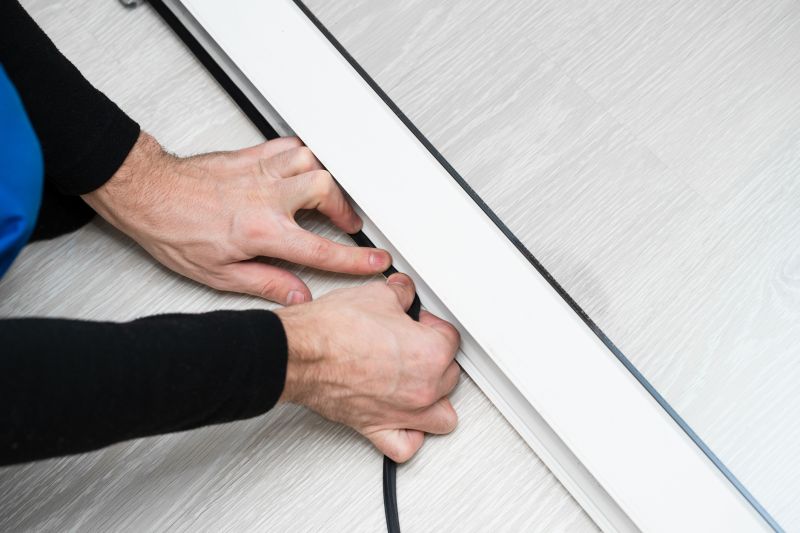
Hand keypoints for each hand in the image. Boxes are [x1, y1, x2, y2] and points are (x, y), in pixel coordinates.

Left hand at [83, 132, 391, 303]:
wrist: (146, 194)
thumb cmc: (174, 232)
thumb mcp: (219, 275)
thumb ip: (266, 284)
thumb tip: (298, 296)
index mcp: (262, 232)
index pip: (321, 249)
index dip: (355, 259)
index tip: (374, 260)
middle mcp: (266, 197)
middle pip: (326, 189)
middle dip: (344, 208)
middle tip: (346, 224)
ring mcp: (259, 172)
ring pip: (311, 161)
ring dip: (325, 178)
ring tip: (326, 196)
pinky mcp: (248, 156)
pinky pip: (287, 146)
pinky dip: (302, 155)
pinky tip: (301, 167)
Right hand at [276, 273, 460, 462]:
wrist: (300, 352)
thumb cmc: (333, 330)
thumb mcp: (376, 295)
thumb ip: (401, 294)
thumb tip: (403, 293)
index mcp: (431, 354)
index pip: (450, 337)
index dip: (431, 324)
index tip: (416, 322)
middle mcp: (423, 388)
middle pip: (449, 375)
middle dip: (435, 358)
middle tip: (412, 344)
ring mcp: (402, 412)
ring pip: (441, 417)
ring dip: (435, 401)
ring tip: (421, 384)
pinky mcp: (377, 428)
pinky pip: (407, 446)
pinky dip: (410, 436)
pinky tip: (404, 421)